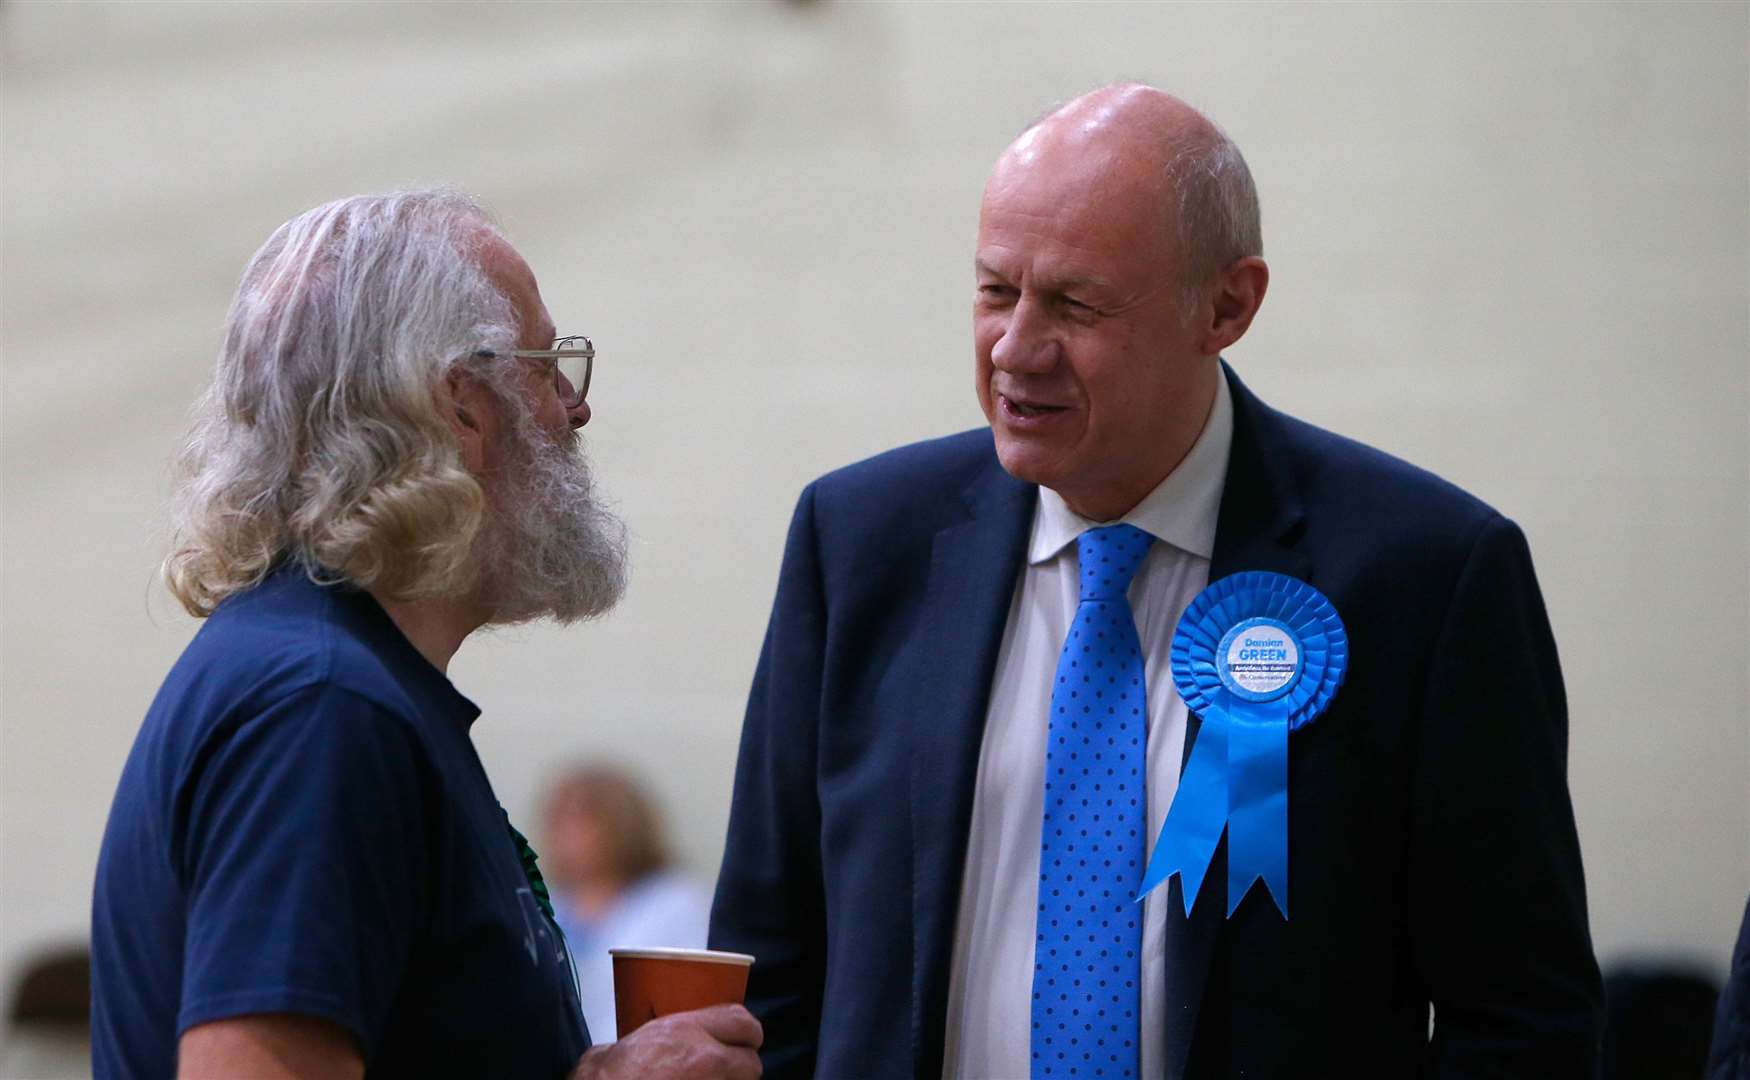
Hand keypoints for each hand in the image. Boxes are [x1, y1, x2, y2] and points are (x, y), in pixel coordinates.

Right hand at [571, 1003, 762, 1079]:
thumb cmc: (609, 1072)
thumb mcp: (645, 1034)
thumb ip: (679, 1031)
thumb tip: (689, 1032)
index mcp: (688, 1030)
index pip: (744, 1023)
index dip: (748, 1034)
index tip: (743, 1040)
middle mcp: (705, 1059)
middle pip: (752, 1064)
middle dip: (742, 1069)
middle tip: (727, 1071)